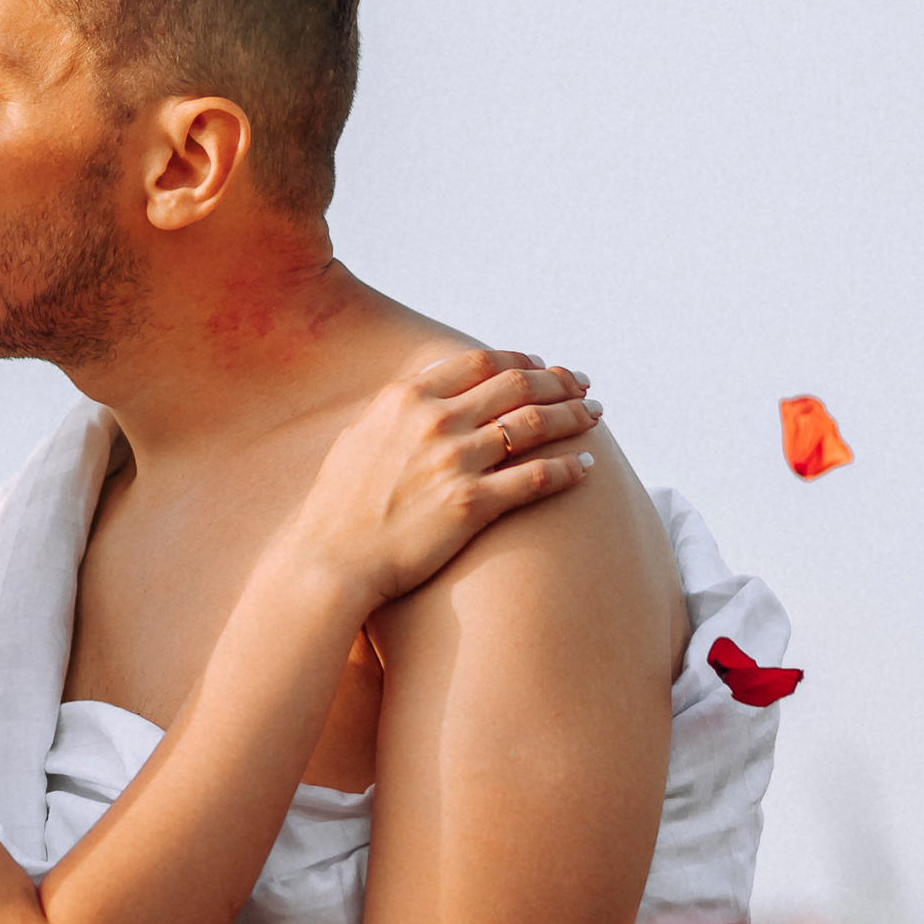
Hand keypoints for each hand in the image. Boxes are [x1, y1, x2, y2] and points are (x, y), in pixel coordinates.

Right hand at [293, 349, 597, 617]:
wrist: (329, 563)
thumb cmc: (340, 507)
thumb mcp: (360, 438)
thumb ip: (398, 411)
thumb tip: (427, 392)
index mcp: (407, 399)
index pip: (481, 362)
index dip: (521, 360)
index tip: (543, 366)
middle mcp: (434, 421)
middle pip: (517, 385)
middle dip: (558, 381)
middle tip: (583, 385)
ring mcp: (454, 462)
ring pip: (534, 425)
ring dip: (573, 415)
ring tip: (594, 416)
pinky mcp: (470, 505)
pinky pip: (536, 478)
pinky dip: (569, 469)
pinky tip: (588, 467)